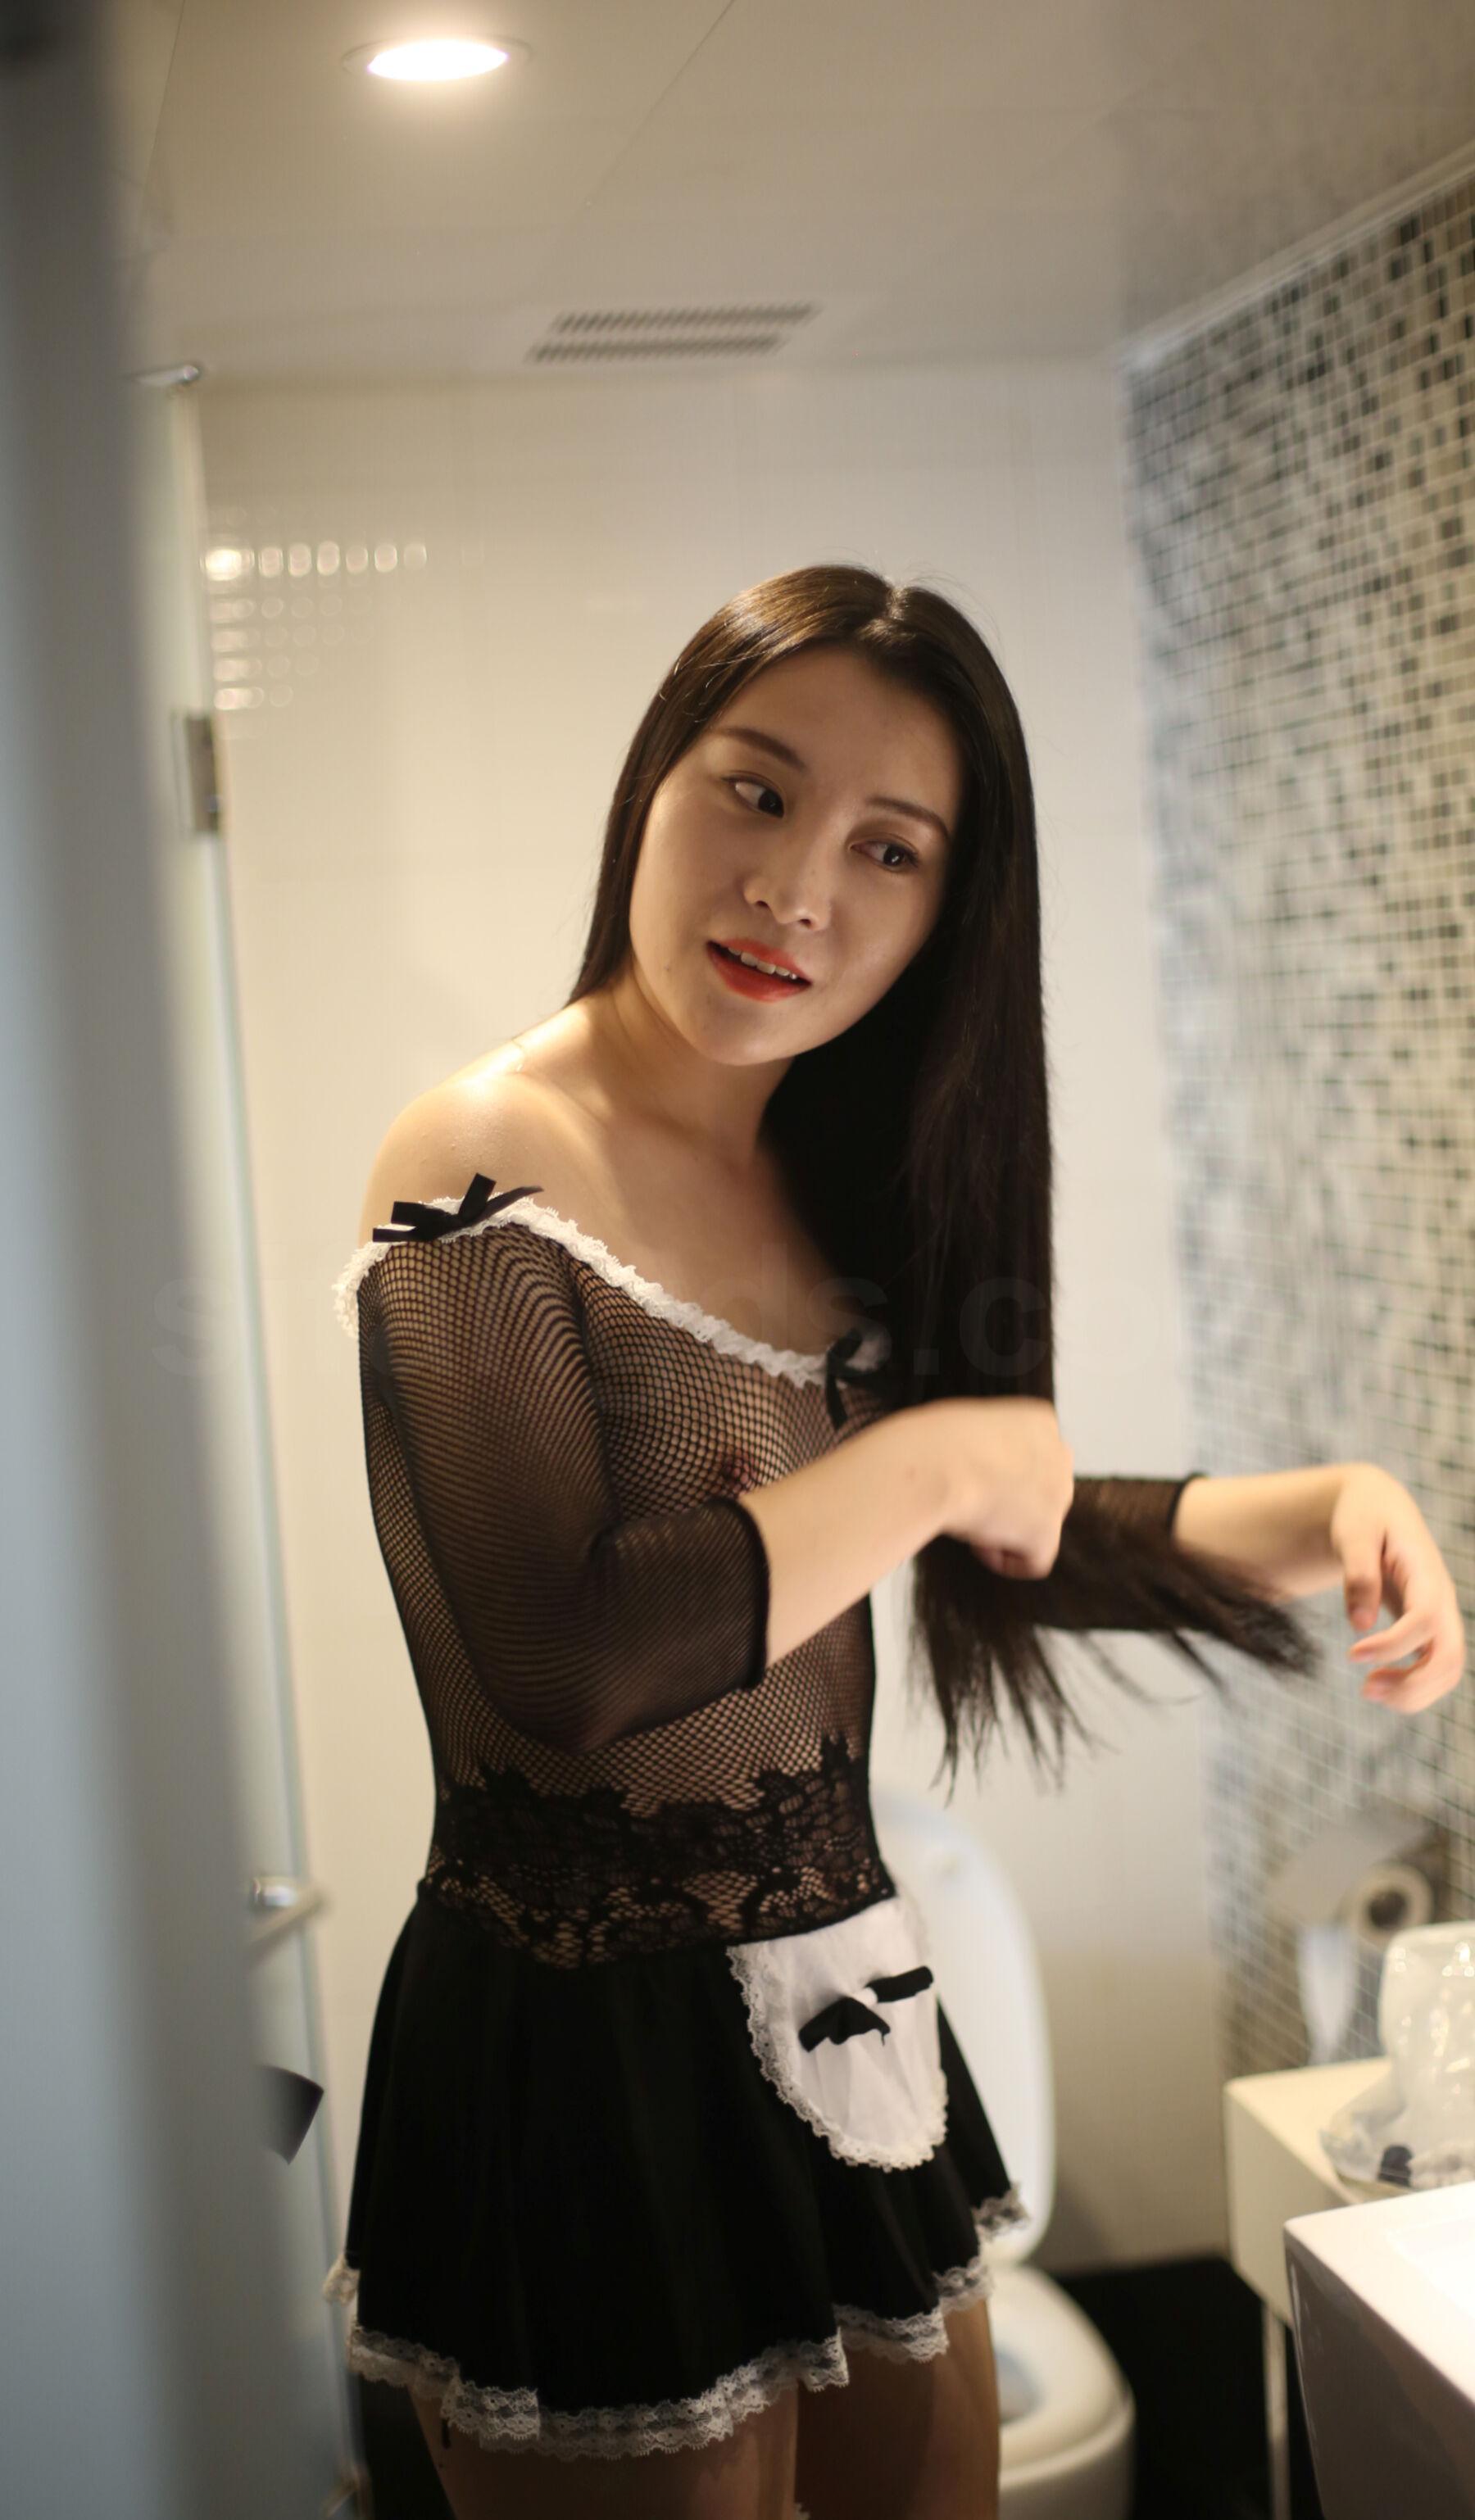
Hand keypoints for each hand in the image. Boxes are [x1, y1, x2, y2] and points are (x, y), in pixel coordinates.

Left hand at [1334, 1466, 1465, 1711]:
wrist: (1377, 1508)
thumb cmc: (1363, 1516)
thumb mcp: (1354, 1533)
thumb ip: (1358, 1573)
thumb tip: (1360, 1624)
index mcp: (1426, 1572)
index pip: (1424, 1618)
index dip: (1393, 1644)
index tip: (1352, 1654)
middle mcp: (1441, 1599)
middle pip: (1450, 1656)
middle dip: (1413, 1683)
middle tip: (1365, 1689)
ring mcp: (1440, 1616)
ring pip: (1448, 1670)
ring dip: (1413, 1693)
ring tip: (1368, 1691)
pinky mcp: (1429, 1628)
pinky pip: (1434, 1668)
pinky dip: (1412, 1686)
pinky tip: (1377, 1683)